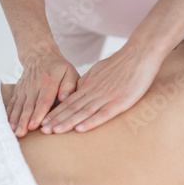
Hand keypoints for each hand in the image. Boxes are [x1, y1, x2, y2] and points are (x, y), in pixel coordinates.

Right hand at [7, 45, 79, 137]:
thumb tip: (64, 98)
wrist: (39, 55)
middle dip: (24, 121)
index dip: (38, 114)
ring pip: (19, 106)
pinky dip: (9, 114)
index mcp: (48, 83)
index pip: (43, 101)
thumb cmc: (58, 67)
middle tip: (21, 133)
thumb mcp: (69, 71)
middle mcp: (34, 86)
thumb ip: (69, 85)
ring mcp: (24, 89)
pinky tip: (8, 124)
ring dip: (16, 119)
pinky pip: (13, 103)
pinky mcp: (18, 91)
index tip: (34, 125)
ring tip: (14, 131)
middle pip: (29, 106)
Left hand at [40, 42, 161, 133]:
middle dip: (56, 120)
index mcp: (90, 85)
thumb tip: (80, 91)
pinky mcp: (120, 101)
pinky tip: (80, 129)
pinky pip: (103, 113)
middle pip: (72, 108)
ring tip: (54, 132)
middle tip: (42, 130)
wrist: (140, 53)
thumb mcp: (101, 71)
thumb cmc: (123, 63)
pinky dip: (91, 122)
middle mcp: (95, 92)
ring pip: (83, 112)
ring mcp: (107, 96)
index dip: (56, 112)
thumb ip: (89, 82)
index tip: (44, 122)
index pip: (69, 101)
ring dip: (67, 122)